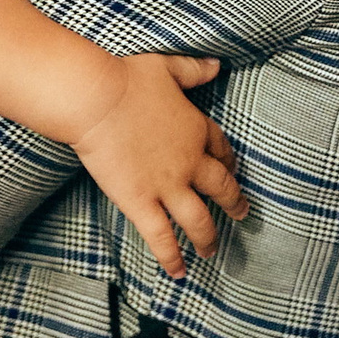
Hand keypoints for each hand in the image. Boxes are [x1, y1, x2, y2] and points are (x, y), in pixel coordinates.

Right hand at [69, 54, 245, 277]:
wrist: (98, 100)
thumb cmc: (127, 79)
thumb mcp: (166, 67)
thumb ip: (193, 69)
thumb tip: (218, 64)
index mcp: (196, 129)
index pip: (221, 150)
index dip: (228, 162)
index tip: (231, 171)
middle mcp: (189, 162)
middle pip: (220, 189)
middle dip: (233, 204)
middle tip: (241, 215)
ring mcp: (168, 186)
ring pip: (198, 221)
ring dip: (207, 238)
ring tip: (211, 251)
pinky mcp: (141, 203)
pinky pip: (162, 238)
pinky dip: (172, 258)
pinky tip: (178, 273)